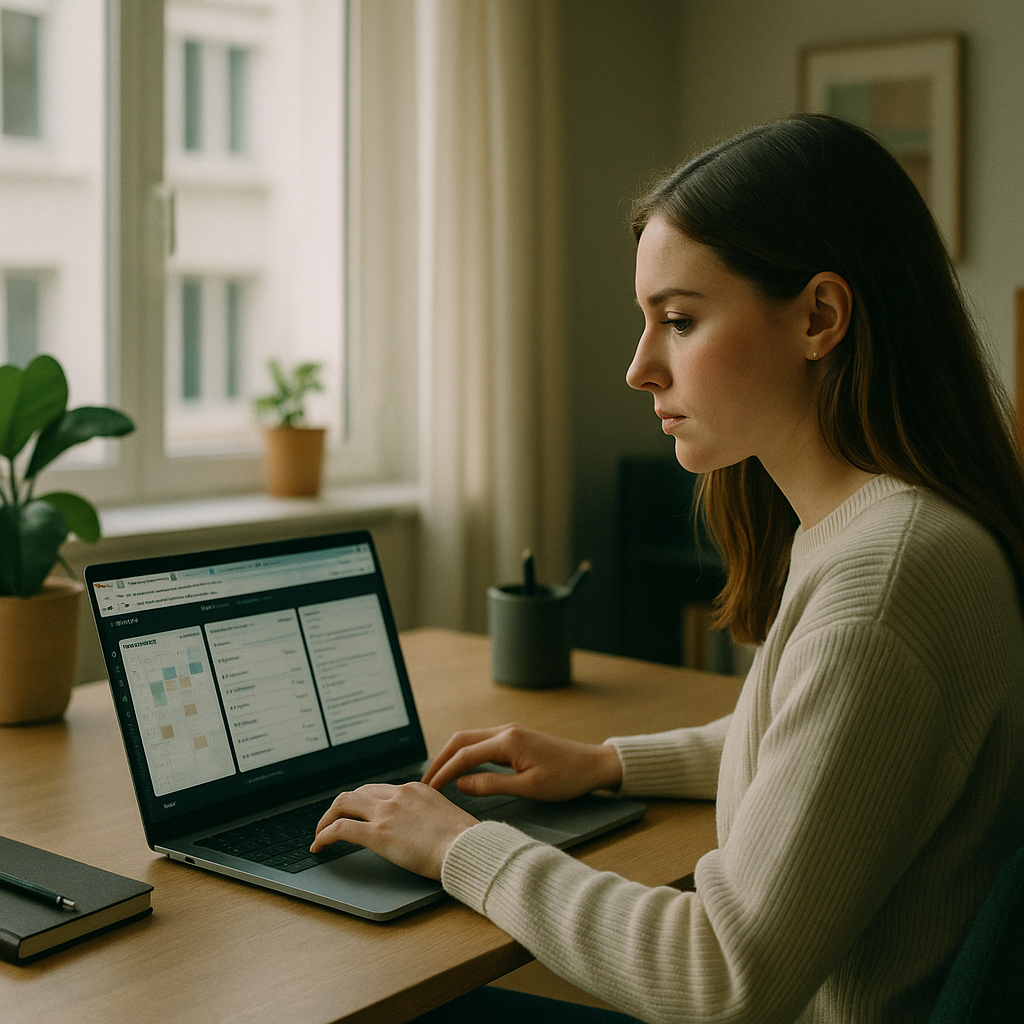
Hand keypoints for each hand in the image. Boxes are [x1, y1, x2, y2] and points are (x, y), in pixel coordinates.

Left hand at [310, 782, 477, 879]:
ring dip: (327, 817)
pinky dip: (324, 835)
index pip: (380, 789)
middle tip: (333, 821)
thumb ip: (430, 816)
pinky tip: (319, 846)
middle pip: (358, 792)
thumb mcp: (447, 817)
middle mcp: (398, 795)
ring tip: (320, 833)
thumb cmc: (464, 840)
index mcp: (415, 790)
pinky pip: (340, 829)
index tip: (358, 812)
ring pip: (343, 803)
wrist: (467, 847)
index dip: (364, 801)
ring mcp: (386, 813)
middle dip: (342, 806)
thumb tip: (426, 830)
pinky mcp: (377, 834)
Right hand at [421, 722, 623, 801]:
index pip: (464, 755)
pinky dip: (466, 754)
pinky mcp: (515, 738)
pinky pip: (482, 743)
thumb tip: (461, 784)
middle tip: (424, 782)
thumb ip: (492, 785)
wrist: (593, 765)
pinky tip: (461, 769)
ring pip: (470, 739)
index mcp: (508, 741)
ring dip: (451, 756)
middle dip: (440, 760)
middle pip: (461, 740)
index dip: (443, 773)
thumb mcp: (529, 788)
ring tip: (437, 777)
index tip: (428, 790)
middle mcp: (506, 731)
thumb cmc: (566, 779)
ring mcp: (510, 732)